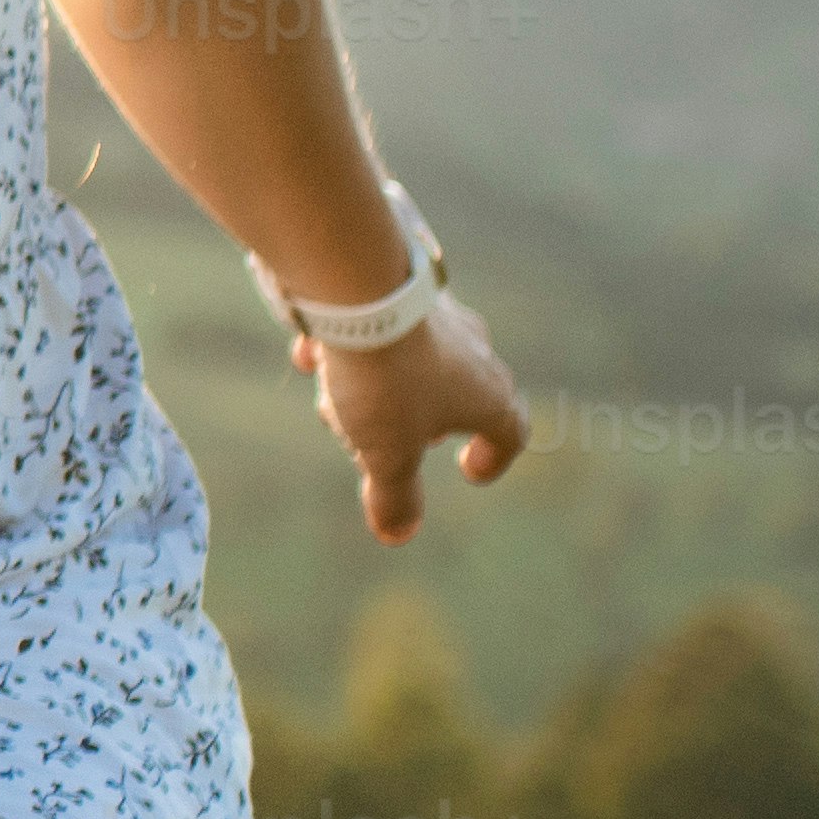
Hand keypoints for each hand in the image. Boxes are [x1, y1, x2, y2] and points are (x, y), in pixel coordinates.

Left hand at [302, 293, 527, 544]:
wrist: (357, 283)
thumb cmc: (385, 378)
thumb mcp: (386, 452)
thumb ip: (395, 495)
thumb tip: (398, 534)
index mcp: (488, 396)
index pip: (510, 432)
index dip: (493, 457)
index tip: (468, 470)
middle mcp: (474, 351)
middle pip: (452, 398)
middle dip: (411, 425)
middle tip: (375, 440)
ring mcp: (439, 314)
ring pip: (412, 361)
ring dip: (373, 387)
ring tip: (332, 398)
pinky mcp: (400, 285)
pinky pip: (376, 325)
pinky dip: (347, 345)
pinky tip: (308, 351)